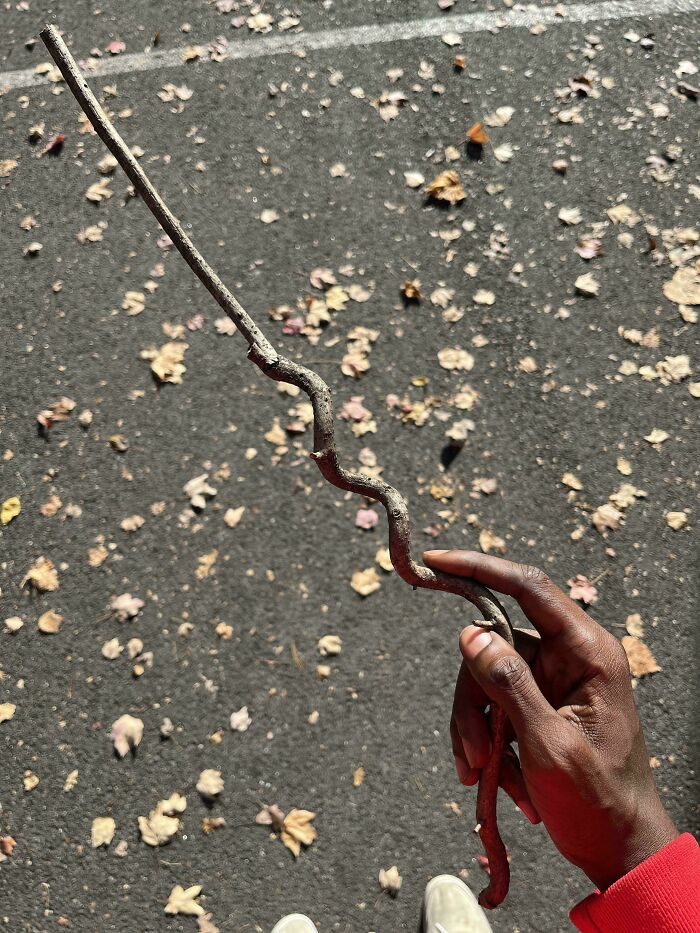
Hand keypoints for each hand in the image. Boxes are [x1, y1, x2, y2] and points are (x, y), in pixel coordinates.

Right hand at [423, 549, 678, 890]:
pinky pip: (490, 704)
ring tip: (484, 775)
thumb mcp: (550, 744)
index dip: (479, 567)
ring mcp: (551, 679)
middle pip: (493, 644)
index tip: (434, 559)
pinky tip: (498, 780)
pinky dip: (485, 741)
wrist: (616, 849)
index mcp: (588, 652)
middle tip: (471, 754)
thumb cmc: (599, 800)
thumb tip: (469, 632)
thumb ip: (510, 684)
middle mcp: (569, 656)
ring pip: (484, 678)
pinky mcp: (535, 702)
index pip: (529, 588)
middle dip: (473, 700)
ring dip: (477, 729)